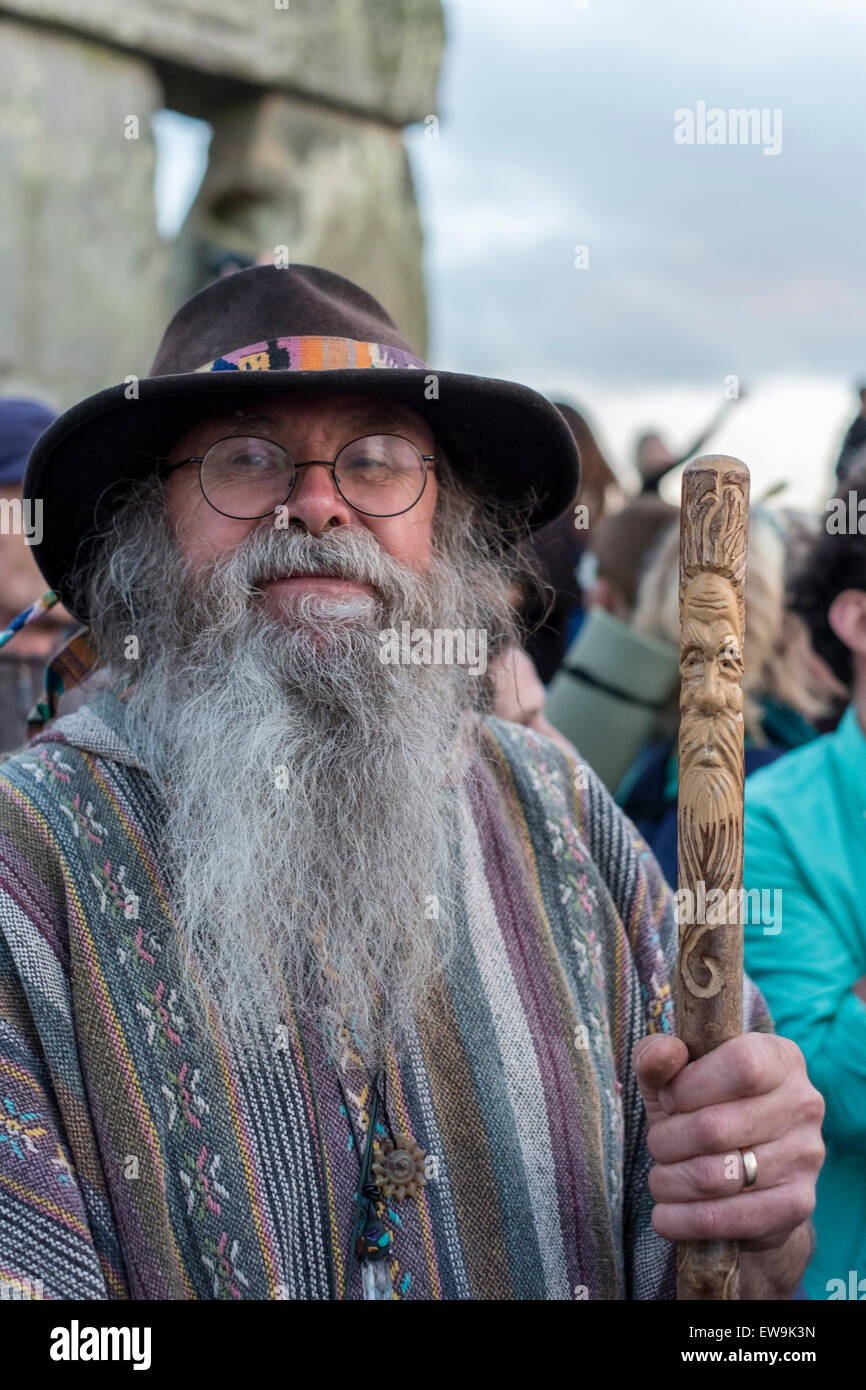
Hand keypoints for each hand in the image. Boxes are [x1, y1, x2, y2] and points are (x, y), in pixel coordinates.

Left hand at [633, 1032, 823, 1251]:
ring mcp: (806, 1156)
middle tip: (657, 1146)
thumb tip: (660, 1055)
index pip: (739, 1065)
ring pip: (715, 1176)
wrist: (747, 1175)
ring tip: (661, 1179)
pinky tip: (667, 1215)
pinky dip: (683, 1219)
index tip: (668, 1100)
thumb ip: (659, 1056)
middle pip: (715, 1127)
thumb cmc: (704, 1109)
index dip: (689, 1086)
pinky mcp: (797, 1204)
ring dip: (670, 1181)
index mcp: (779, 1057)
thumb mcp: (676, 1076)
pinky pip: (727, 1218)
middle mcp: (803, 1103)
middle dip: (666, 1141)